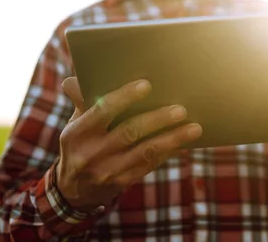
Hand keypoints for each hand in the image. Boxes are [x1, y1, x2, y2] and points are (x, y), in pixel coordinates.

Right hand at [55, 77, 201, 211]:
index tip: (146, 85)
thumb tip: (76, 78)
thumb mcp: (75, 124)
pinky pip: (150, 165)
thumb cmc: (80, 144)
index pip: (102, 110)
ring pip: (145, 152)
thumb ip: (82, 101)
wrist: (73, 189)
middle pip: (129, 132)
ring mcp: (108, 171)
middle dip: (157, 120)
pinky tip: (183, 142)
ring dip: (172, 139)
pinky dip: (168, 152)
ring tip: (194, 128)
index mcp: (78, 133)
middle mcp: (92, 153)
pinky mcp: (123, 182)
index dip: (124, 97)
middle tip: (180, 109)